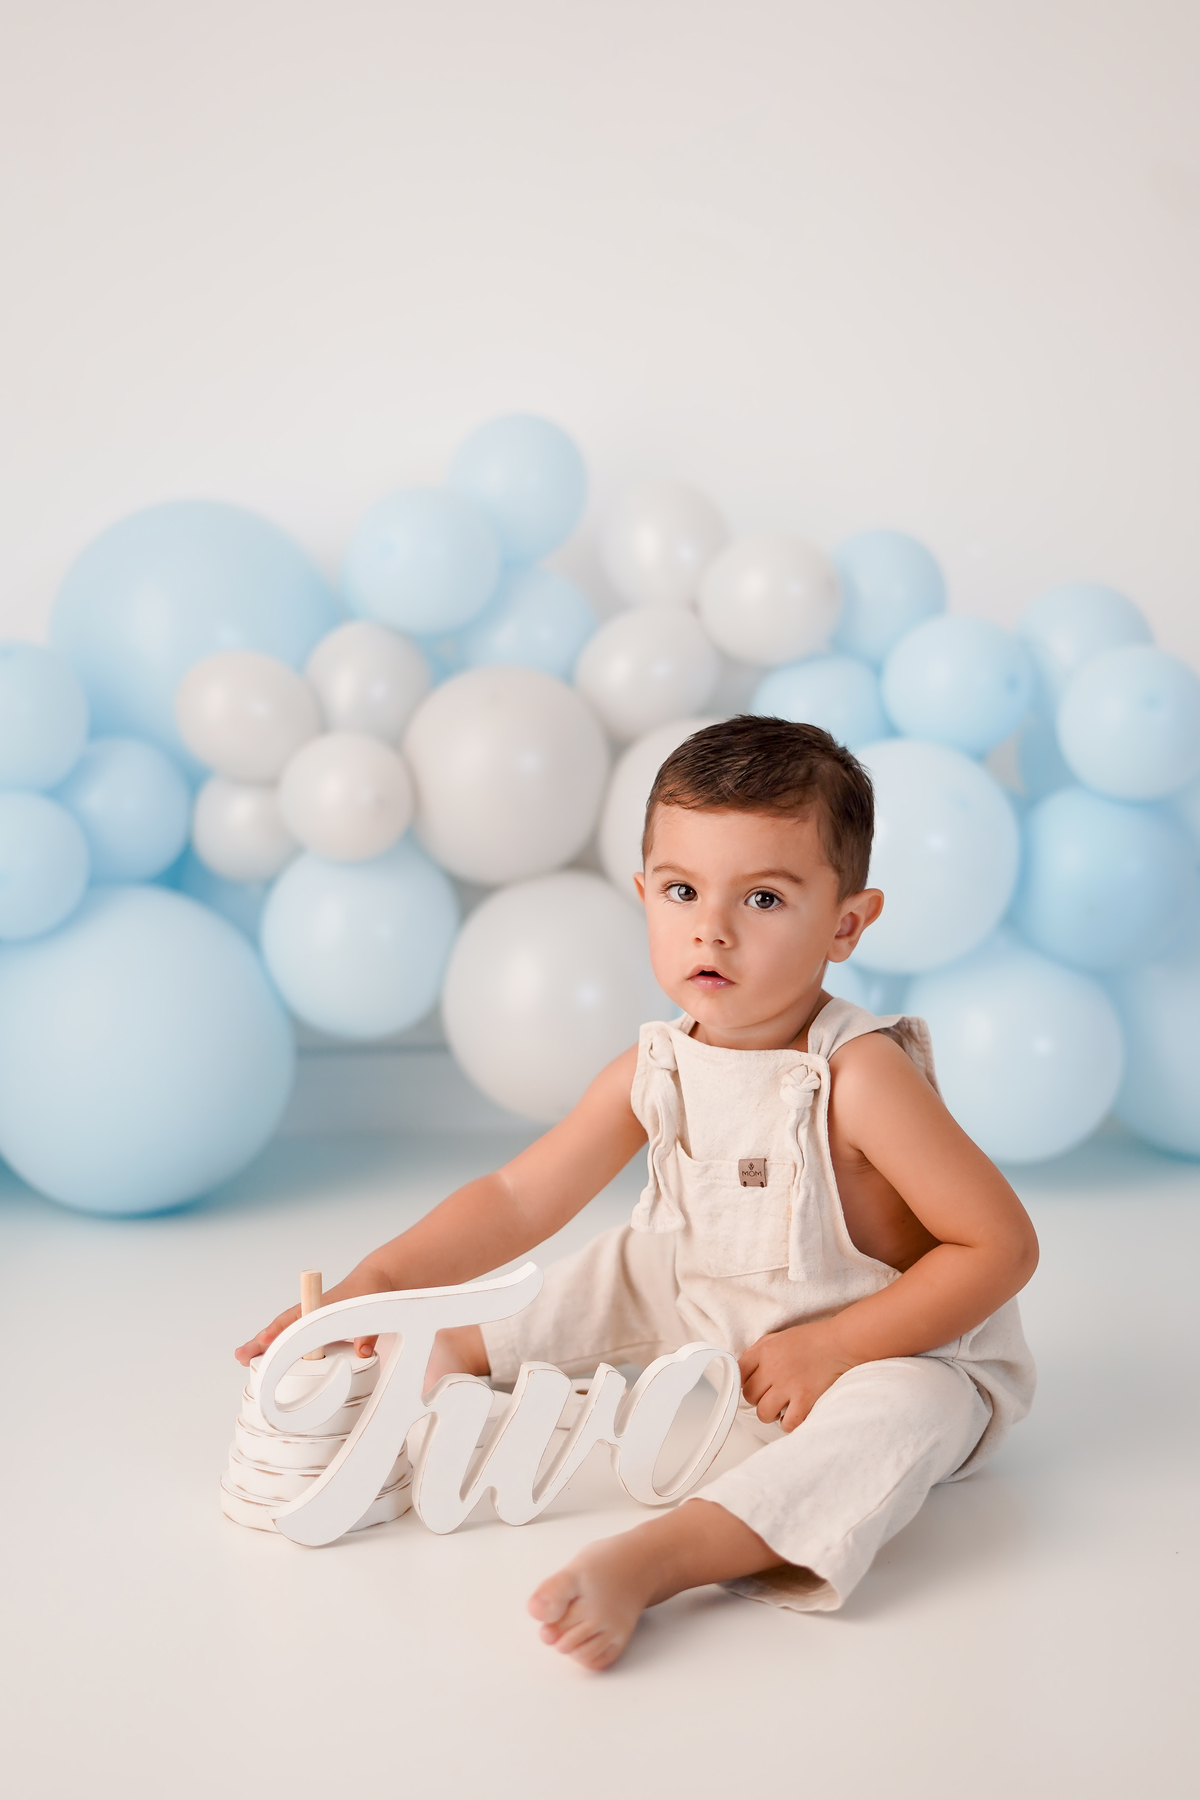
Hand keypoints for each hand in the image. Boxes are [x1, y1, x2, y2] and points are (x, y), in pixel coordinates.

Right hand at [233, 1261, 395, 1366]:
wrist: (372, 1281)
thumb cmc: (368, 1293)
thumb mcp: (372, 1309)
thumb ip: (368, 1332)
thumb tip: (362, 1352)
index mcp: (322, 1305)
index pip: (298, 1319)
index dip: (282, 1330)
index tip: (266, 1338)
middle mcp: (311, 1311)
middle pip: (282, 1327)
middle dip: (261, 1341)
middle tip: (241, 1355)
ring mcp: (309, 1318)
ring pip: (282, 1332)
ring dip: (263, 1345)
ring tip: (243, 1358)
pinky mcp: (312, 1325)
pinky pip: (291, 1336)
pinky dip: (276, 1346)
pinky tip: (264, 1358)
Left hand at [738, 1321, 858, 1431]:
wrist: (842, 1343)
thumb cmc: (813, 1340)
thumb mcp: (780, 1337)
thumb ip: (759, 1350)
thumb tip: (743, 1367)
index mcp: (765, 1351)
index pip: (739, 1373)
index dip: (746, 1381)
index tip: (756, 1385)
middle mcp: (773, 1368)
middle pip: (749, 1396)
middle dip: (759, 1398)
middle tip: (773, 1396)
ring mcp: (788, 1386)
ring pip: (763, 1413)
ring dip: (772, 1413)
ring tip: (783, 1407)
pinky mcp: (805, 1400)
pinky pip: (787, 1423)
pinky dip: (789, 1423)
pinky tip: (795, 1414)